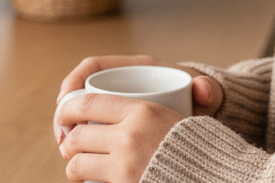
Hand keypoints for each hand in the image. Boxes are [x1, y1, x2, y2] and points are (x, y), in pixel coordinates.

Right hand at [55, 55, 222, 144]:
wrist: (205, 110)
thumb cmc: (201, 98)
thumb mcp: (204, 94)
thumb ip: (207, 90)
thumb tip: (203, 89)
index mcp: (138, 68)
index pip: (94, 66)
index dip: (73, 81)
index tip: (64, 103)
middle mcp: (123, 82)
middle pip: (81, 92)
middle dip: (65, 114)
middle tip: (63, 140)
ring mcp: (118, 103)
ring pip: (81, 112)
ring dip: (68, 129)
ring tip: (67, 152)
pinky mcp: (116, 123)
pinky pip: (89, 128)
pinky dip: (79, 141)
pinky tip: (77, 159)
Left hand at [57, 92, 180, 182]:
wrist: (210, 174)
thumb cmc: (190, 143)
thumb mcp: (171, 115)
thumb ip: (142, 110)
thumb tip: (137, 100)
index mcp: (142, 109)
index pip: (89, 102)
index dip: (68, 108)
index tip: (64, 113)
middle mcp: (129, 135)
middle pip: (78, 135)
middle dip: (69, 141)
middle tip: (71, 145)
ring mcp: (124, 164)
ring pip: (76, 163)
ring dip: (73, 165)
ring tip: (79, 166)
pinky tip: (88, 181)